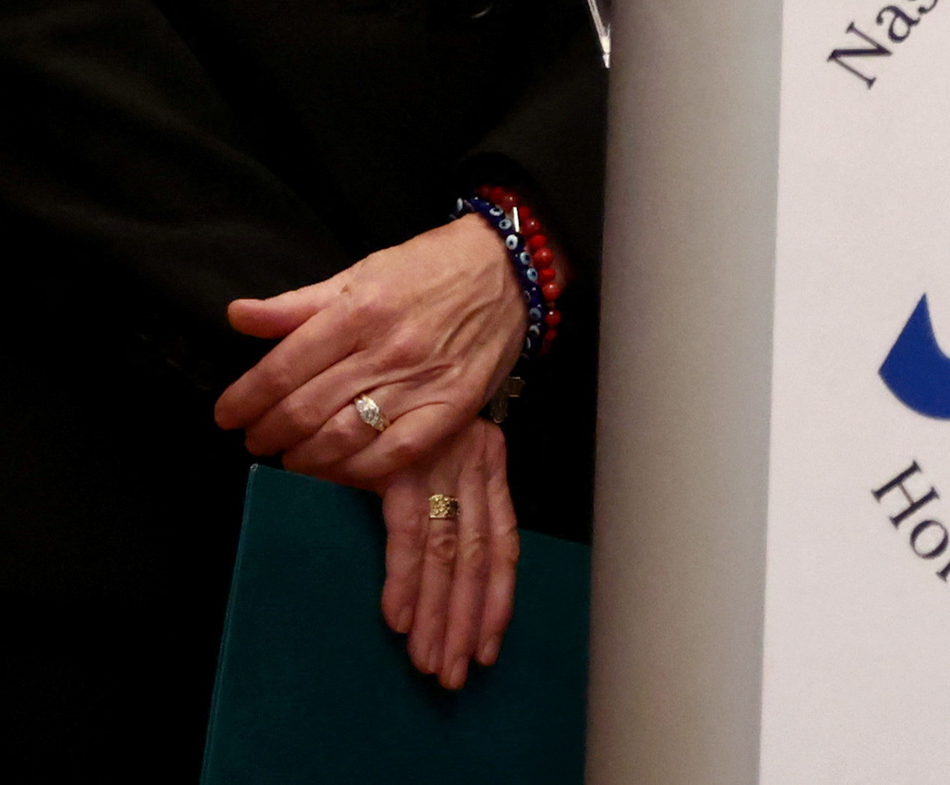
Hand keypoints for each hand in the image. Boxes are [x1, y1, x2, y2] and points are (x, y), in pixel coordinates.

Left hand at [214, 217, 522, 486]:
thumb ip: (298, 304)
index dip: (244, 399)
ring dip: (302, 458)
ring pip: (342, 438)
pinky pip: (395, 454)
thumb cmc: (429, 268)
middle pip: (304, 409)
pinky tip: (338, 467)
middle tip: (255, 439)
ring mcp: (423, 381)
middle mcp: (388, 348)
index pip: (282, 368)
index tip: (227, 415)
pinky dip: (356, 470)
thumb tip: (237, 315)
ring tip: (290, 456)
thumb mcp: (361, 272)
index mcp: (359, 310)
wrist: (510, 269)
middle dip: (266, 434)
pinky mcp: (454, 406)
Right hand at [382, 414, 518, 687]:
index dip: (497, 600)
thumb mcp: (431, 446)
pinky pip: (410, 534)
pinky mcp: (406, 466)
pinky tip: (399, 619)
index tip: (488, 646)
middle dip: (464, 623)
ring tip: (428, 662)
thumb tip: (429, 570)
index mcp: (488, 463)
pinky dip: (406, 580)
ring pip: (450, 557)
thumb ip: (436, 498)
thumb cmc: (399, 403)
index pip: (502, 545)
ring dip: (438, 615)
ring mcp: (443, 466)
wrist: (384, 339)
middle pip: (477, 562)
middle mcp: (475, 466)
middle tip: (452, 675)